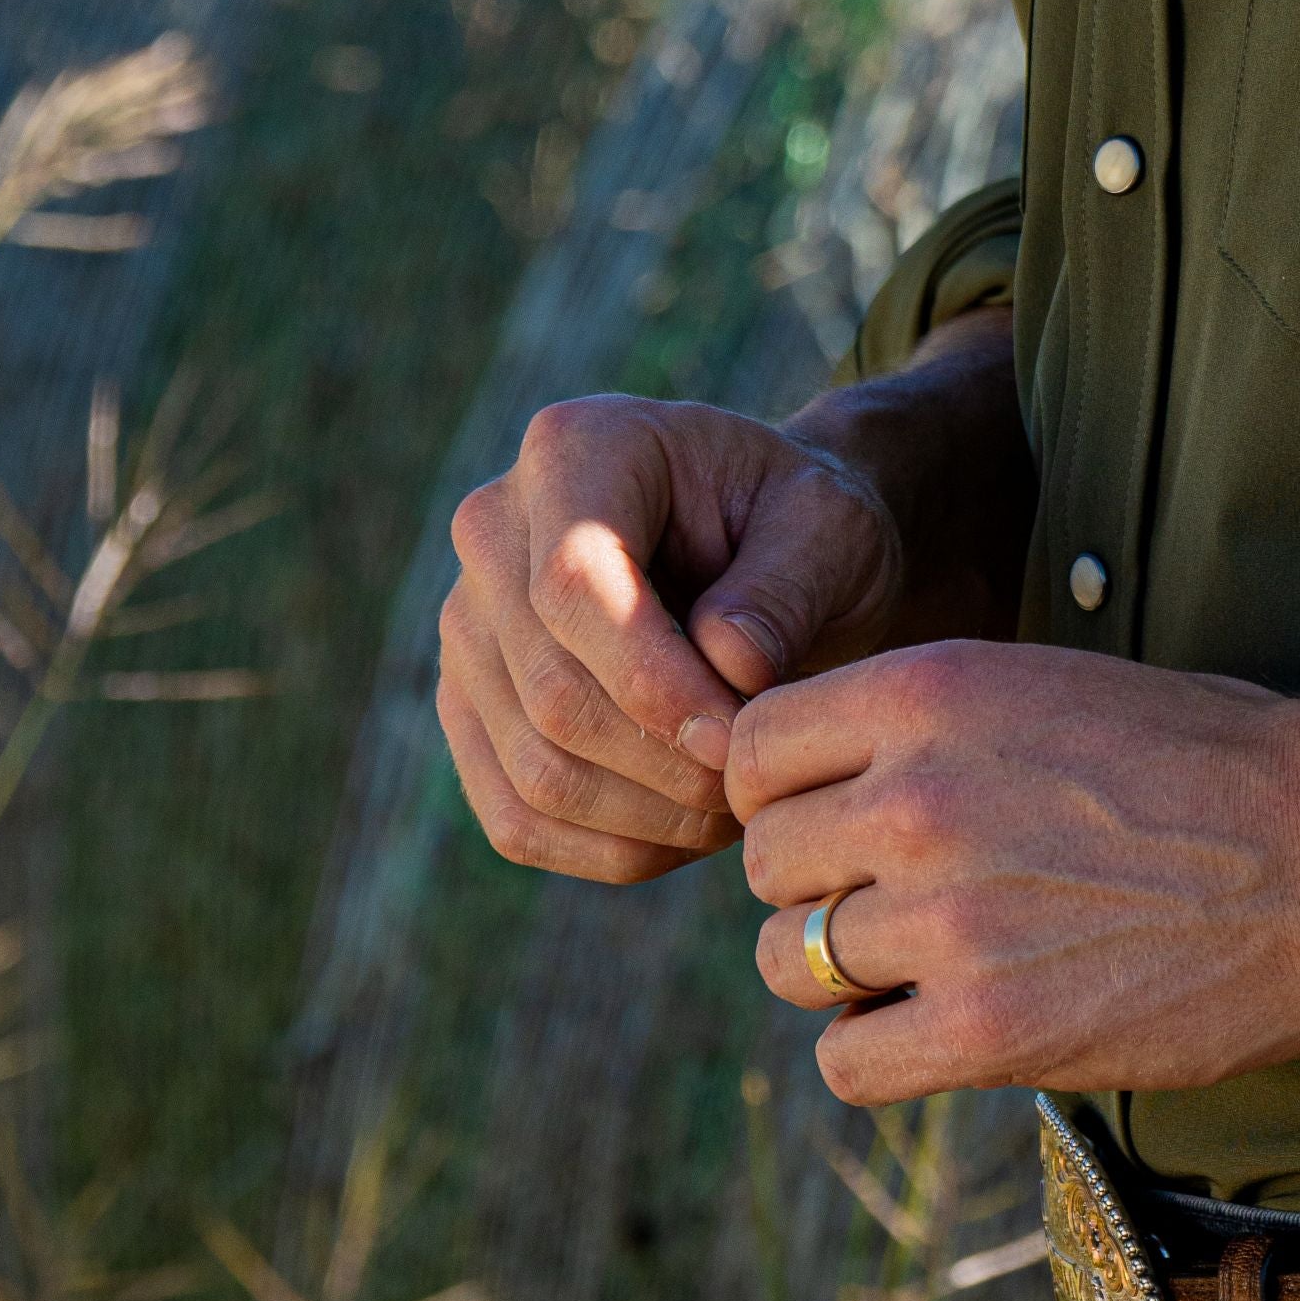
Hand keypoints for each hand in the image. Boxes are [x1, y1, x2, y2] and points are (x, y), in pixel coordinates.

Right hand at [438, 395, 917, 886]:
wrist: (767, 549)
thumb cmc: (803, 528)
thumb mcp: (832, 529)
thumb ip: (784, 587)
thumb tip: (725, 667)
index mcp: (574, 449)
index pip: (571, 587)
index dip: (656, 683)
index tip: (743, 739)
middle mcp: (491, 529)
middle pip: (551, 690)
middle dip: (667, 765)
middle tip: (759, 787)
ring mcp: (467, 625)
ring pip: (534, 768)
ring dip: (648, 819)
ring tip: (739, 809)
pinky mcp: (472, 708)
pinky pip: (517, 817)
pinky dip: (610, 850)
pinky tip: (689, 834)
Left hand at [730, 643, 1299, 1106]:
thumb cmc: (1221, 764)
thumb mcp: (1058, 687)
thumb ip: (936, 731)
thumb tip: (836, 790)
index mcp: (932, 692)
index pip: (755, 752)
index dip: (786, 796)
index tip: (840, 823)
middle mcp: (918, 798)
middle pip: (764, 866)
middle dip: (816, 888)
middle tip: (900, 903)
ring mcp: (950, 918)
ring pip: (790, 966)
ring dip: (845, 976)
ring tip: (931, 967)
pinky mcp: (993, 1028)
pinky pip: (848, 1063)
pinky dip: (879, 1054)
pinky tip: (943, 1031)